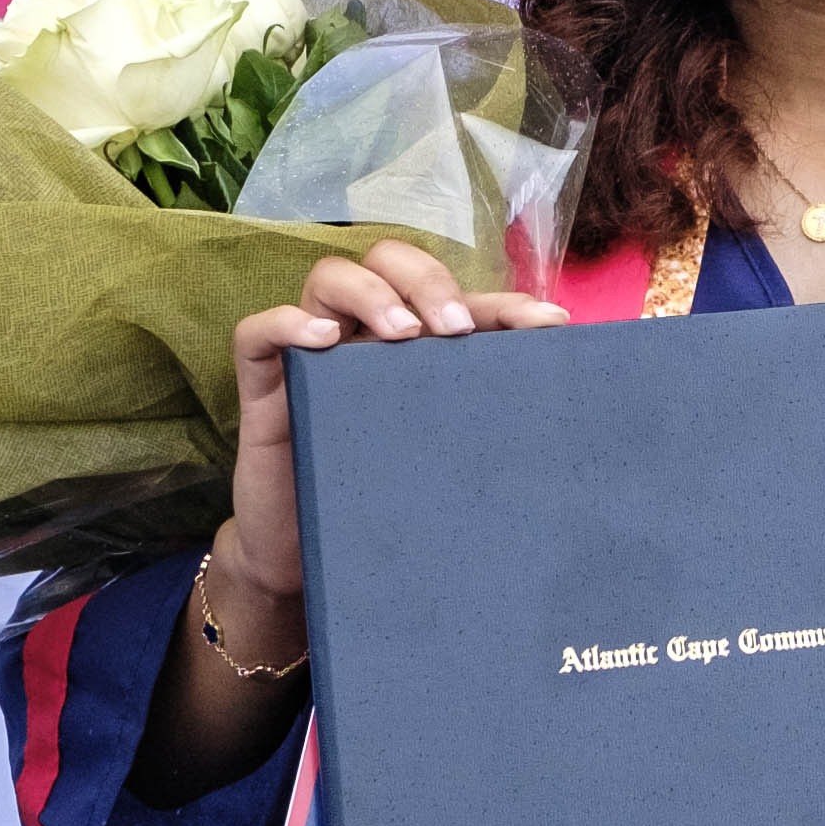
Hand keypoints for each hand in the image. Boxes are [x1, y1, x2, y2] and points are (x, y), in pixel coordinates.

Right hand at [212, 238, 563, 609]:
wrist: (307, 564)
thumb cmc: (381, 504)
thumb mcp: (444, 461)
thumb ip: (484, 427)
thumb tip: (565, 423)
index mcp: (415, 348)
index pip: (458, 297)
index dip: (503, 301)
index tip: (548, 325)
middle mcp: (363, 337)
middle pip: (390, 261)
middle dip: (429, 281)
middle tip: (454, 329)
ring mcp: (310, 355)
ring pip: (329, 278)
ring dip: (372, 295)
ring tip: (405, 336)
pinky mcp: (261, 385)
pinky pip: (259, 332)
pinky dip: (289, 323)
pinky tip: (322, 340)